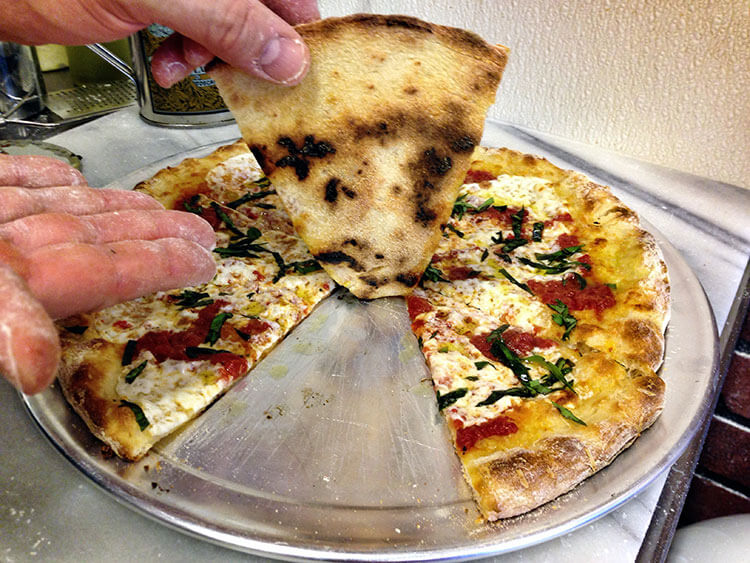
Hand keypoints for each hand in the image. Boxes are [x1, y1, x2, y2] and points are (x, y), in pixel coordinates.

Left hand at [0, 0, 319, 86]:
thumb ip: (228, 20)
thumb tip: (287, 58)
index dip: (297, 28)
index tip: (297, 69)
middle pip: (261, 10)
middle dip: (250, 48)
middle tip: (243, 77)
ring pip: (230, 28)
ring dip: (215, 59)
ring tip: (187, 67)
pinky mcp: (163, 4)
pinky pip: (197, 36)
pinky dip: (187, 59)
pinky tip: (168, 65)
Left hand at [0, 155, 216, 393]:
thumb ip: (8, 323)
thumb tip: (35, 368)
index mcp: (10, 280)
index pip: (104, 271)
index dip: (160, 265)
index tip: (204, 264)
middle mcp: (7, 241)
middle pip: (96, 237)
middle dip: (154, 237)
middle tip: (200, 234)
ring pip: (61, 208)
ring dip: (114, 210)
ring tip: (152, 209)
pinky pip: (5, 178)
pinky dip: (38, 176)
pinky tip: (64, 175)